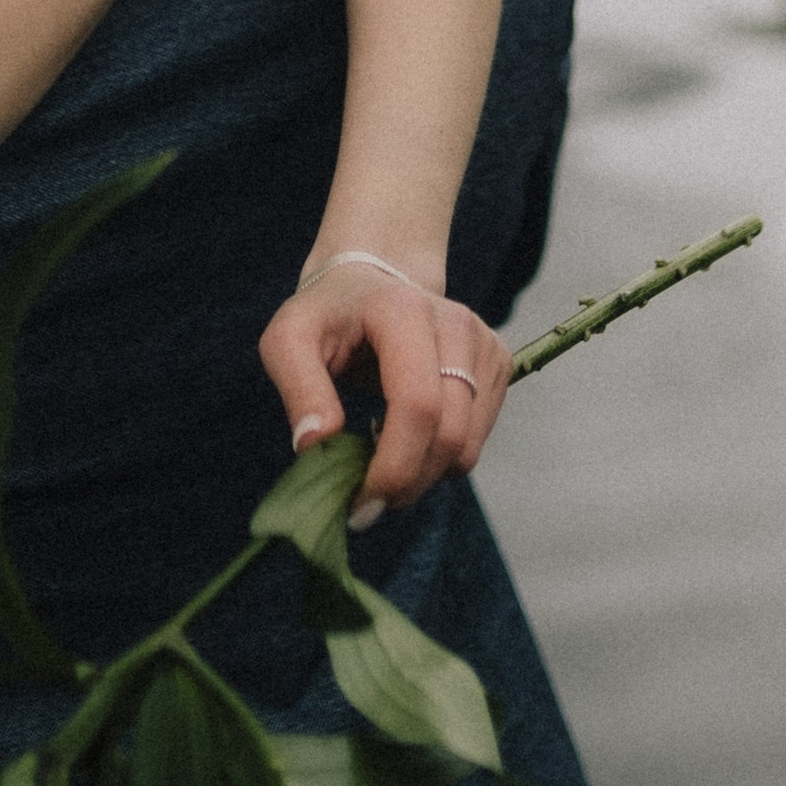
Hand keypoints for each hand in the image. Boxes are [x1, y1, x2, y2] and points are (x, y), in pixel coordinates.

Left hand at [257, 261, 511, 521]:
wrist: (371, 282)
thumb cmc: (325, 316)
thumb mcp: (288, 341)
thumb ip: (299, 389)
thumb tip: (315, 445)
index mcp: (402, 312)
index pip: (418, 404)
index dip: (395, 465)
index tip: (359, 502)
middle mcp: (455, 322)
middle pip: (449, 433)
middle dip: (407, 482)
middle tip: (366, 502)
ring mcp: (482, 342)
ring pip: (468, 446)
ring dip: (424, 476)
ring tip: (383, 463)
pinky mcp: (497, 362)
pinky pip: (477, 440)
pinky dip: (442, 459)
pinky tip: (409, 439)